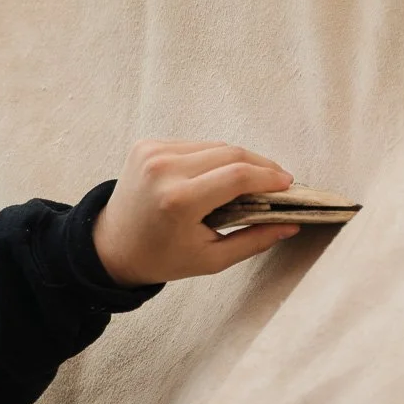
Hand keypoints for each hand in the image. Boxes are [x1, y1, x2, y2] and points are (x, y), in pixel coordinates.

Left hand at [92, 140, 297, 285]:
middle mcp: (164, 168)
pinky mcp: (147, 144)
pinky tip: (220, 174)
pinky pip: (194, 145)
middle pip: (231, 153)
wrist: (112, 245)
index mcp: (179, 200)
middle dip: (261, 166)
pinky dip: (213, 157)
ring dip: (239, 159)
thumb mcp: (211, 259)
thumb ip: (254, 240)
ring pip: (214, 145)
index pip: (238, 176)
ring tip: (254, 179)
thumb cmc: (162, 257)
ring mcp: (152, 151)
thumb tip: (291, 224)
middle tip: (279, 181)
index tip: (288, 185)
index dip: (269, 178)